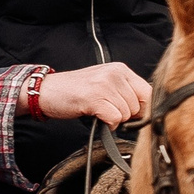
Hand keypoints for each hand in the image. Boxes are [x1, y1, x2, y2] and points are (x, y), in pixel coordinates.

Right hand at [33, 63, 150, 126]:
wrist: (45, 91)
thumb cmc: (73, 90)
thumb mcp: (103, 83)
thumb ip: (125, 91)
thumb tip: (146, 111)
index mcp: (120, 69)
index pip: (148, 92)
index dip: (142, 108)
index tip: (130, 113)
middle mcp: (114, 74)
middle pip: (139, 105)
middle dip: (126, 115)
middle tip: (107, 111)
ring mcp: (104, 85)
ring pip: (127, 114)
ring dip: (114, 119)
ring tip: (98, 111)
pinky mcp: (95, 98)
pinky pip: (115, 119)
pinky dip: (108, 124)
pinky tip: (96, 116)